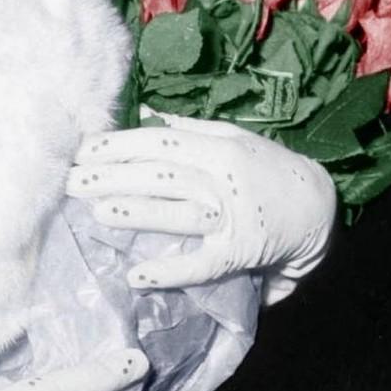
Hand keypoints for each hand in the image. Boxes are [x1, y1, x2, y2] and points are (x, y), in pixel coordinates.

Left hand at [67, 115, 335, 302]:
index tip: (82, 150)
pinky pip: (202, 264)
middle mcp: (223, 177)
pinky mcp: (241, 252)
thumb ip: (193, 128)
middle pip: (160, 173)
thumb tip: (151, 114)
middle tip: (71, 182)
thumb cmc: (270, 170)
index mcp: (218, 146)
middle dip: (113, 176)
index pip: (159, 140)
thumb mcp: (236, 138)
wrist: (320, 208)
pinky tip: (138, 276)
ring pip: (179, 211)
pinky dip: (171, 270)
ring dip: (137, 212)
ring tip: (97, 212)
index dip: (118, 144)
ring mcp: (232, 216)